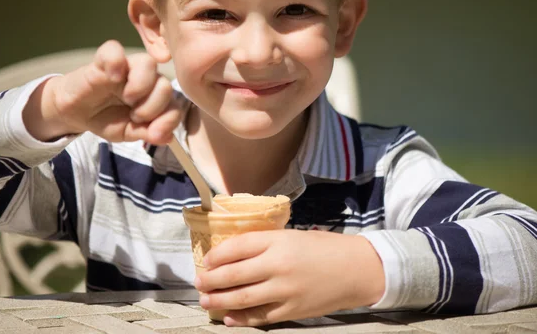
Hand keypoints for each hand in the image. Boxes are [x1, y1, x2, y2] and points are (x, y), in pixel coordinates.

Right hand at [24, 40, 180, 143]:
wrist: (77, 112)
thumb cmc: (106, 118)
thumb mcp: (128, 132)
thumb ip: (147, 133)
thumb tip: (168, 137)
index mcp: (155, 97)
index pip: (174, 105)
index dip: (168, 120)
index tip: (153, 133)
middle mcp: (146, 79)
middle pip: (165, 84)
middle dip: (153, 107)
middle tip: (134, 115)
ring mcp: (126, 67)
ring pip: (148, 63)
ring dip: (140, 87)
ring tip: (126, 99)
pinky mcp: (104, 59)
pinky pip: (114, 49)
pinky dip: (115, 63)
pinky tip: (111, 78)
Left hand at [194, 230, 384, 326]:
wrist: (356, 270)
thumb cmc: (323, 248)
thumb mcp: (292, 236)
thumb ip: (265, 244)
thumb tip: (233, 255)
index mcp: (278, 241)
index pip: (236, 247)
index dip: (216, 255)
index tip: (205, 261)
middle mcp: (278, 265)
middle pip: (233, 275)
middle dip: (211, 280)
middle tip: (198, 283)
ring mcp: (285, 290)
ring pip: (242, 298)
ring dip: (219, 301)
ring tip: (205, 301)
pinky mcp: (292, 311)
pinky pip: (260, 317)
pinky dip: (241, 319)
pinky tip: (229, 318)